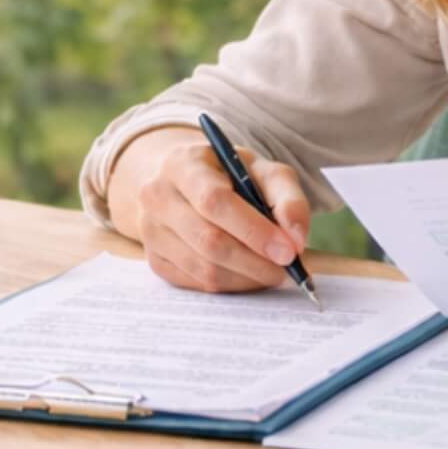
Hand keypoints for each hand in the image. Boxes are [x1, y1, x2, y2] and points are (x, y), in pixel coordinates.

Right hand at [110, 128, 311, 293]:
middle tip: (287, 269)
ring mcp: (150, 230)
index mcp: (183, 164)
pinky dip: (231, 284)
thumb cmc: (228, 175)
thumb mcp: (261, 170)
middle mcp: (157, 196)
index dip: (254, 230)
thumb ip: (287, 198)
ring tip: (271, 270)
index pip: (214, 201)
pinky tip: (247, 273)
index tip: (288, 251)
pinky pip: (197, 283)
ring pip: (204, 269)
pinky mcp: (154, 259)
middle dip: (255, 261)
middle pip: (208, 241)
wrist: (183, 182)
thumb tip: (296, 240)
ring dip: (247, 277)